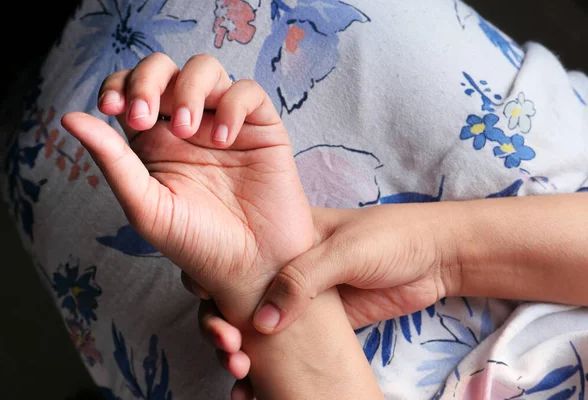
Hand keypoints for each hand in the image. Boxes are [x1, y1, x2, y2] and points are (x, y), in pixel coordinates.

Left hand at [62, 53, 314, 325]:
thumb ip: (112, 161)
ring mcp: (225, 123)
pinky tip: (224, 139)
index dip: (119, 84)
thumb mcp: (146, 206)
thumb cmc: (198, 243)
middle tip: (146, 117)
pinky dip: (232, 105)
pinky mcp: (261, 127)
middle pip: (164, 68)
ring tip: (186, 129)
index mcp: (155, 142)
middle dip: (149, 79)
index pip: (131, 89)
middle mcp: (188, 126)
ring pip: (205, 69)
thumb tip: (69, 118)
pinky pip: (247, 92)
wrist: (252, 266)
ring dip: (189, 89)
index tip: (112, 108)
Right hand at [187, 203, 458, 393]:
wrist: (436, 259)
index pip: (233, 255)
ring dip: (239, 352)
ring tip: (238, 374)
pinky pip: (283, 351)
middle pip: (234, 298)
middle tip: (228, 348)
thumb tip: (261, 324)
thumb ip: (302, 279)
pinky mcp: (318, 329)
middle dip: (221, 324)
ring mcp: (299, 301)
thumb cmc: (390, 239)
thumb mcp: (344, 250)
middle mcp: (282, 268)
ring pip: (254, 329)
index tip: (206, 301)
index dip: (211, 278)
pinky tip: (254, 389)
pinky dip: (266, 371)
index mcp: (282, 237)